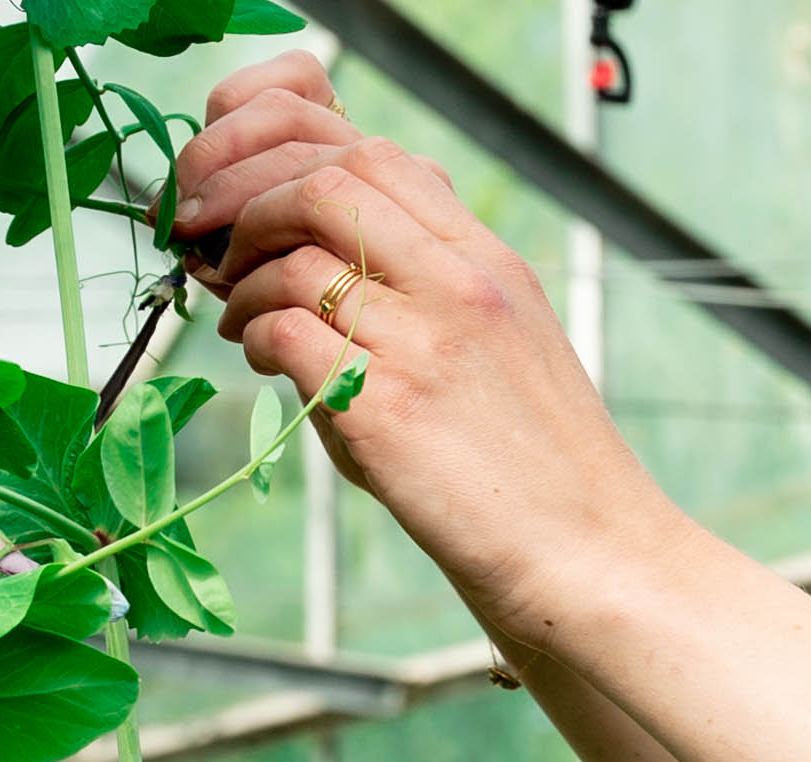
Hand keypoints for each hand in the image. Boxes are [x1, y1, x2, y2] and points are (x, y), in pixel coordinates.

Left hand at [169, 57, 683, 631]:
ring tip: (239, 315)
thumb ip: (435, 290)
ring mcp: (425, 345)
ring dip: (242, 278)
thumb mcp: (509, 347)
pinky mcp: (387, 413)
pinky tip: (263, 360)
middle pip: (326, 181)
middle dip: (247, 198)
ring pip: (293, 256)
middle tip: (218, 241)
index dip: (292, 159)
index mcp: (492, 263)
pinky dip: (255, 337)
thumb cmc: (541, 470)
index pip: (377, 155)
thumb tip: (329, 256)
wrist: (591, 558)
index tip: (253, 196)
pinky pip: (286, 333)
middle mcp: (462, 286)